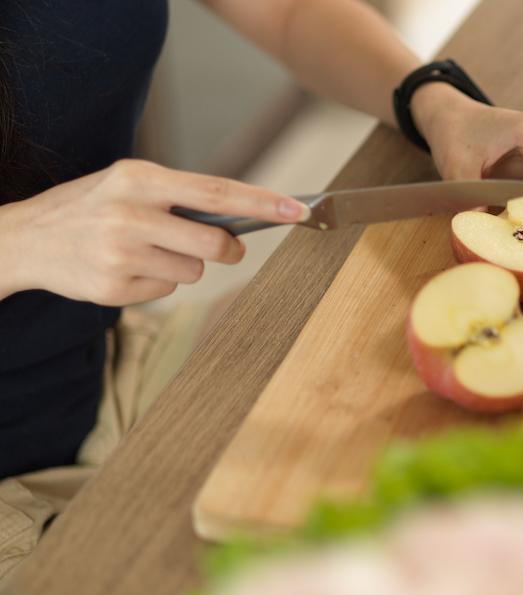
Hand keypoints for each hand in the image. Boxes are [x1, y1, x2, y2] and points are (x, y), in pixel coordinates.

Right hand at [0, 159, 308, 304]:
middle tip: (224, 248)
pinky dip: (155, 283)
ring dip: (182, 266)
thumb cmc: (92, 207)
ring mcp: (119, 254)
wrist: (25, 238)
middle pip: (213, 243)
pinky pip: (165, 291)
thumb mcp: (129, 185)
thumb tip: (242, 218)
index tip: (297, 209)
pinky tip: (126, 269)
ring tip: (146, 252)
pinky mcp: (112, 288)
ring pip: (192, 271)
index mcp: (138, 178)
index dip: (261, 202)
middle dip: (228, 249)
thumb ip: (180, 197)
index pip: (215, 191)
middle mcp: (128, 214)